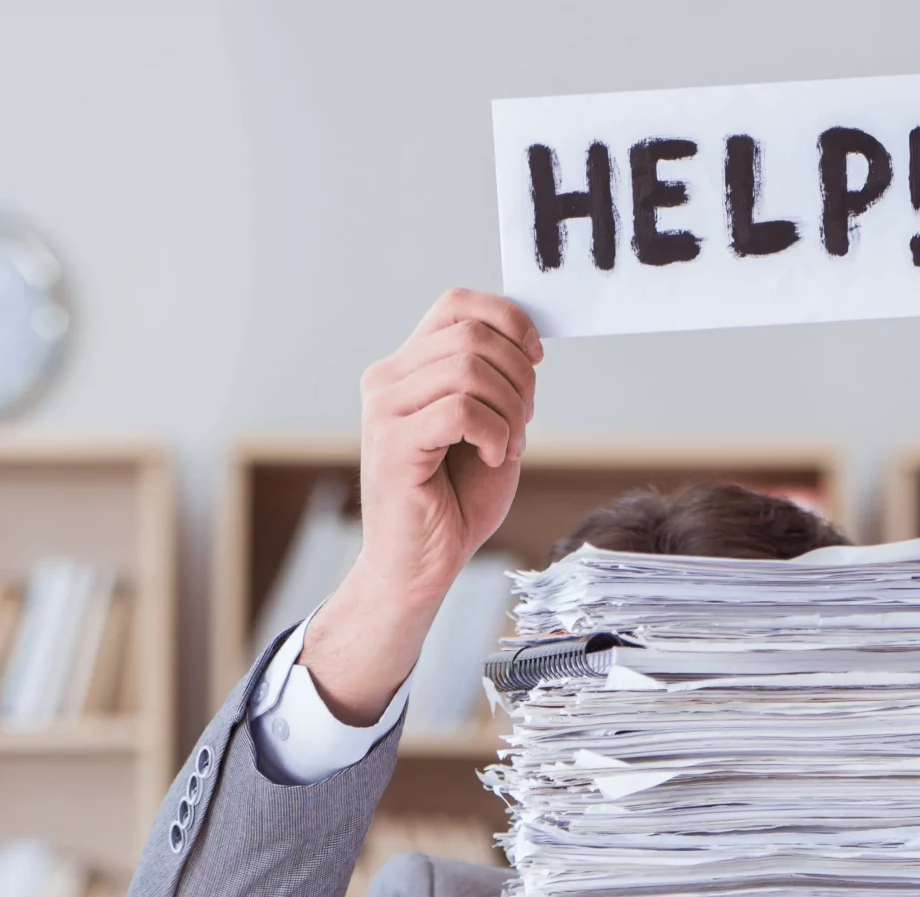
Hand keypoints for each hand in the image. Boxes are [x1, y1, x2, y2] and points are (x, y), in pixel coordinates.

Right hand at [303, 290, 541, 722]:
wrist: (418, 568)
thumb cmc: (452, 504)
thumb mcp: (487, 429)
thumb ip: (496, 383)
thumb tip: (526, 344)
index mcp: (405, 370)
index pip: (456, 304)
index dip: (506, 318)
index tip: (535, 356)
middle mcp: (386, 382)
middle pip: (471, 335)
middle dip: (518, 374)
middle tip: (524, 420)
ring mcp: (384, 412)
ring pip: (468, 368)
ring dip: (509, 407)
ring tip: (507, 444)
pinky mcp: (394, 446)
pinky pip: (462, 410)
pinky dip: (495, 433)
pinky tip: (494, 458)